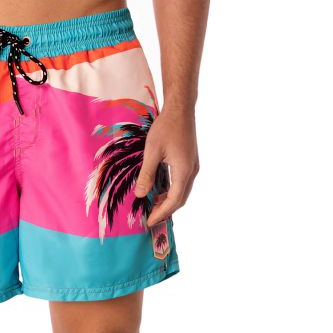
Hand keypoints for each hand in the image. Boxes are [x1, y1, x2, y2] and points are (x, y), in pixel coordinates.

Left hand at [133, 103, 198, 227]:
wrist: (181, 109)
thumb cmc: (166, 127)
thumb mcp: (152, 151)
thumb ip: (146, 174)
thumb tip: (140, 195)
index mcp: (184, 172)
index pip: (173, 201)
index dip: (161, 213)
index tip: (149, 222)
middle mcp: (191, 172)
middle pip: (180, 199)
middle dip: (165, 210)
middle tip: (149, 218)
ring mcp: (192, 166)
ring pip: (182, 191)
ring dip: (168, 200)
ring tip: (152, 206)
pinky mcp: (190, 161)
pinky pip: (182, 182)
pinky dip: (171, 190)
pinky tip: (159, 189)